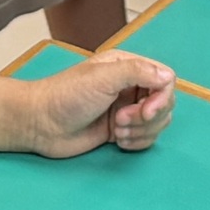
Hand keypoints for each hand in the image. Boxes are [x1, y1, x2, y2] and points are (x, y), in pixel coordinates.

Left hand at [12, 55, 173, 159]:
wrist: (41, 124)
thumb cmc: (66, 96)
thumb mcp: (102, 77)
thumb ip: (137, 71)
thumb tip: (168, 77)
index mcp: (126, 67)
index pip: (164, 79)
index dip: (161, 98)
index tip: (146, 111)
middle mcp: (129, 87)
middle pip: (164, 103)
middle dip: (148, 117)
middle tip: (121, 120)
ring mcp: (125, 110)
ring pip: (157, 123)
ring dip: (141, 131)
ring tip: (116, 131)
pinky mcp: (120, 131)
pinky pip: (145, 138)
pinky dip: (136, 142)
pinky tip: (117, 141)